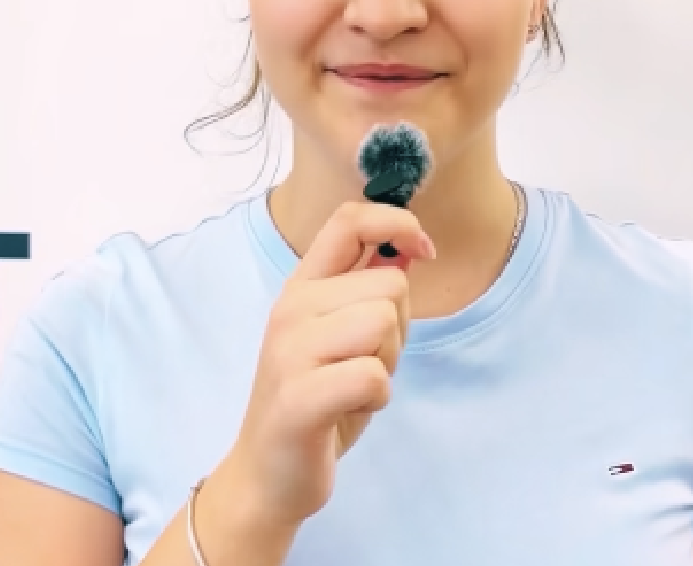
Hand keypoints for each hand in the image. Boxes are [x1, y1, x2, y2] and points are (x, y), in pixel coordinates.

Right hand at [226, 200, 435, 529]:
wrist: (269, 474)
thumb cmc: (317, 398)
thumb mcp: (342, 333)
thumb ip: (367, 289)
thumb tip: (409, 250)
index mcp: (303, 284)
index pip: (349, 220)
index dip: (397, 223)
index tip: (423, 251)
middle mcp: (291, 306)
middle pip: (389, 284)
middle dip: (398, 327)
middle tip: (365, 361)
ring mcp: (290, 350)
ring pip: (383, 323)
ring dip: (387, 362)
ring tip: (355, 384)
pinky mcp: (298, 396)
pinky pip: (372, 375)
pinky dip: (377, 397)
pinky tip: (351, 409)